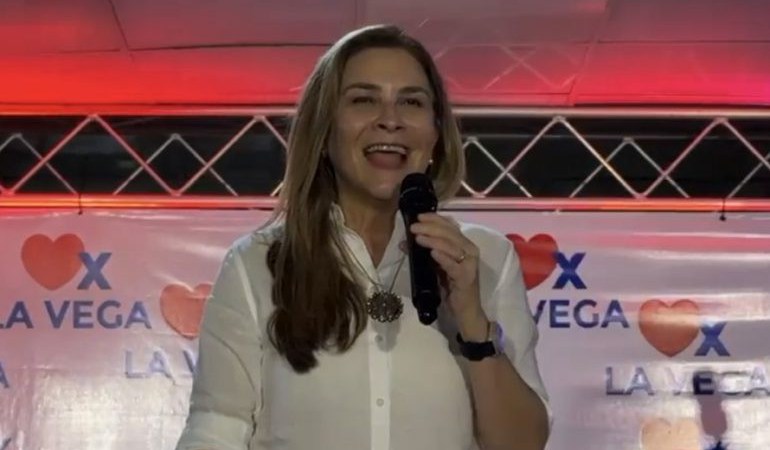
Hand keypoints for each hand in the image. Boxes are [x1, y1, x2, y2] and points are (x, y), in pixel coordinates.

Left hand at [408, 213, 488, 339]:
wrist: (466, 312)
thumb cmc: (452, 288)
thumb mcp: (437, 267)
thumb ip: (426, 253)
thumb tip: (404, 242)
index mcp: (464, 245)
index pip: (450, 226)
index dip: (435, 219)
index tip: (418, 216)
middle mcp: (470, 251)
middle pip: (450, 233)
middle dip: (430, 228)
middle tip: (413, 227)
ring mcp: (470, 264)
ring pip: (452, 246)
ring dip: (433, 240)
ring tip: (418, 237)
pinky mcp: (467, 278)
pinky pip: (454, 265)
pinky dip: (443, 257)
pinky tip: (432, 253)